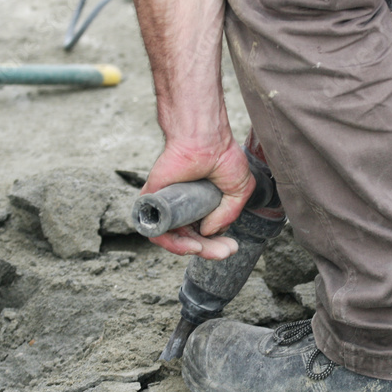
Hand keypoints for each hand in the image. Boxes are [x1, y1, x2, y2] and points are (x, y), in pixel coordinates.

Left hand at [139, 137, 254, 259]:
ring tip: (205, 248)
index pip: (204, 233)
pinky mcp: (152, 202)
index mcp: (201, 204)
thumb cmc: (222, 155)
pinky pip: (155, 231)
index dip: (217, 245)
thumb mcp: (238, 190)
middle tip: (223, 252)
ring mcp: (167, 205)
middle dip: (208, 251)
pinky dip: (171, 243)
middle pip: (189, 239)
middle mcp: (183, 206)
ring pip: (172, 239)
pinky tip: (192, 243)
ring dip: (190, 249)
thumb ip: (228, 214)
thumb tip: (210, 232)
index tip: (231, 247)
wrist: (204, 139)